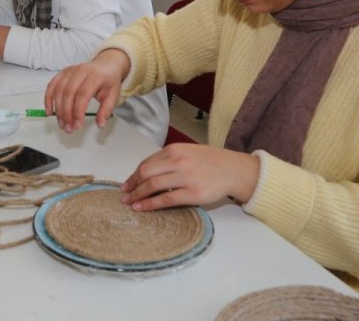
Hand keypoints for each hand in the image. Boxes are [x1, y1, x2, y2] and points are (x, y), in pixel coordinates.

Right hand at [43, 49, 130, 132]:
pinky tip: (49, 112)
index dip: (78, 111)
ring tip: (62, 124)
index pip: (83, 94)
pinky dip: (48, 99)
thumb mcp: (113, 95)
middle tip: (68, 128)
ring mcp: (70, 71)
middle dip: (66, 113)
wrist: (106, 64)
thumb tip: (100, 125)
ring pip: (59, 91)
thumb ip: (106, 110)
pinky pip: (52, 85)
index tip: (78, 125)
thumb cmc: (108, 81)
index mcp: (95, 76)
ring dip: (58, 110)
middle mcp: (80, 71)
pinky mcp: (63, 73)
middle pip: (68, 93)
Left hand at [119, 144, 260, 210]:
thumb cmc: (210, 162)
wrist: (235, 170)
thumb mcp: (188, 152)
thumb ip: (168, 159)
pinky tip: (141, 208)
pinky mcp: (193, 194)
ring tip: (129, 203)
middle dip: (131, 185)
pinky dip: (150, 204)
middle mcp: (178, 161)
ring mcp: (186, 177)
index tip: (127, 184)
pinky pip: (166, 200)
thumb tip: (145, 173)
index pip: (147, 163)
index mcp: (175, 150)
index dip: (134, 175)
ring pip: (152, 186)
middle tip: (124, 194)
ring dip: (137, 195)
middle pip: (145, 173)